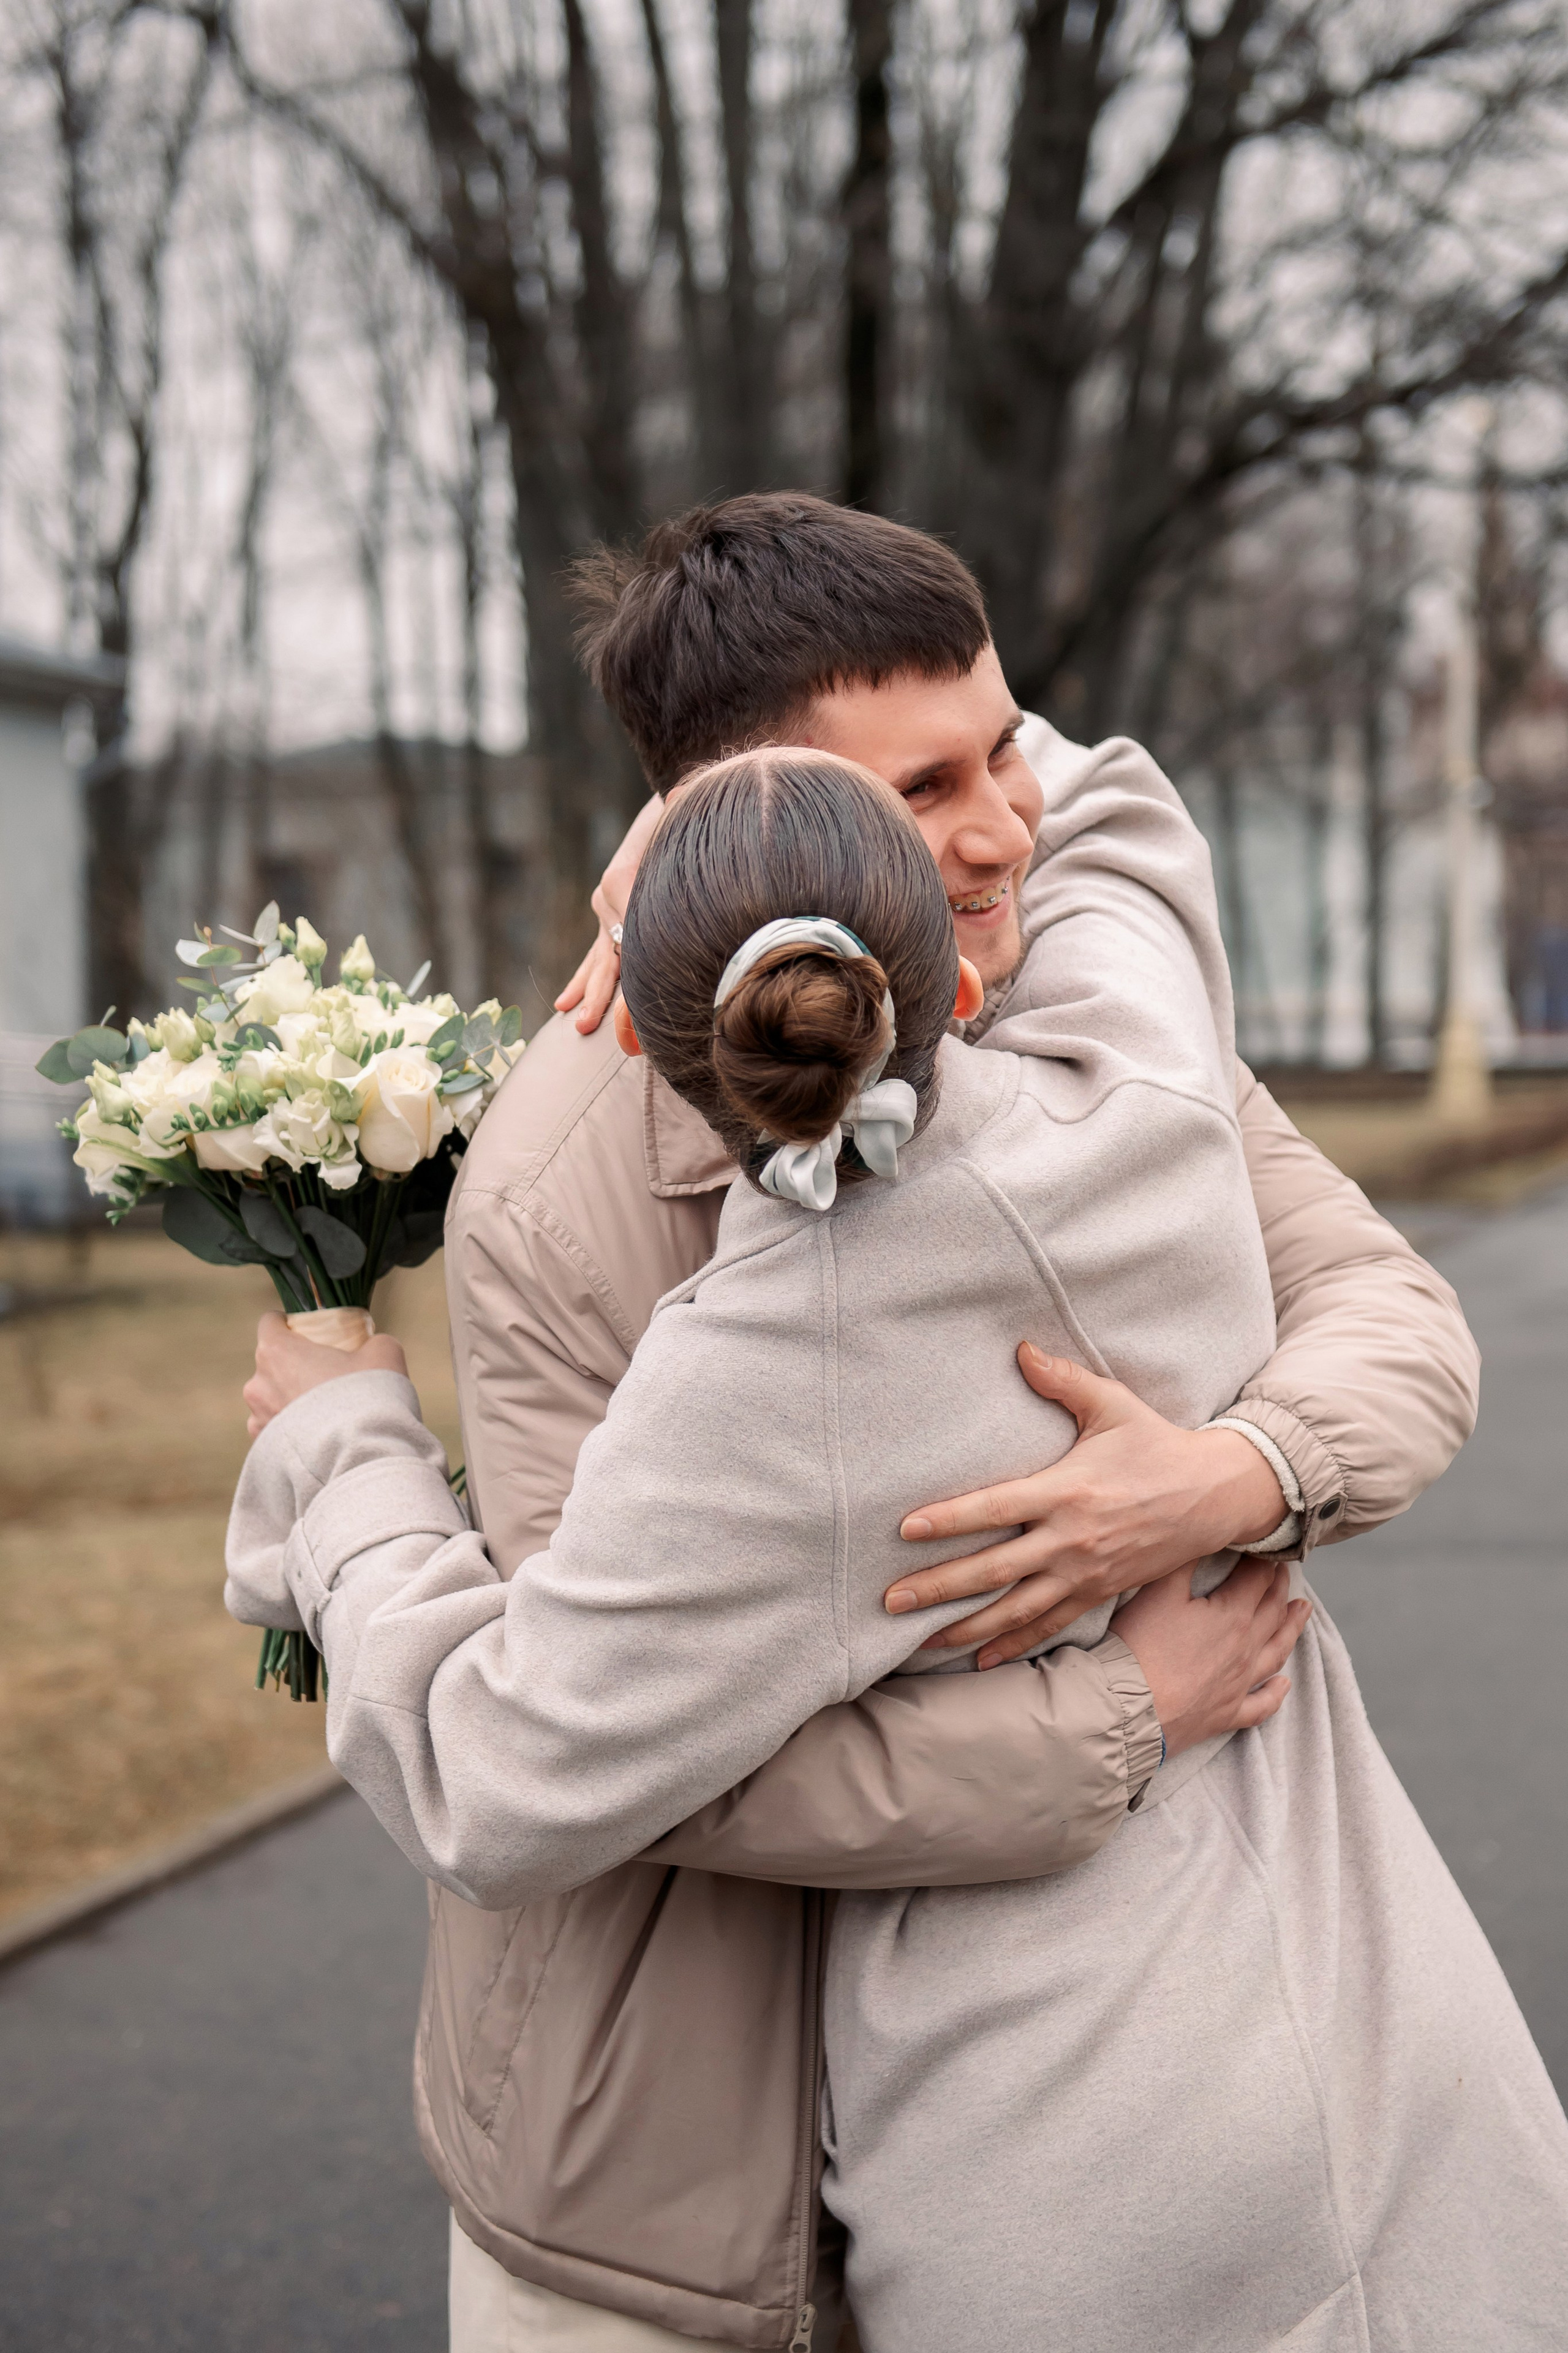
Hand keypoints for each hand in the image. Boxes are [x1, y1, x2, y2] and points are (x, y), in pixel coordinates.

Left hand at [243, 1311, 407, 1436]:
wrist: (363, 1455)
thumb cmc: (368, 1396)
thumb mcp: (383, 1352)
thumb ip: (371, 1342)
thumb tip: (371, 1348)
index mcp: (276, 1351)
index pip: (270, 1322)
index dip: (290, 1324)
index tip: (310, 1334)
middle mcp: (257, 1383)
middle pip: (271, 1363)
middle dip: (294, 1366)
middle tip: (327, 1376)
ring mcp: (257, 1419)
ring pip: (272, 1399)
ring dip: (291, 1401)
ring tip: (325, 1412)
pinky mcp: (264, 1449)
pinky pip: (276, 1431)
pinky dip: (293, 1430)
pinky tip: (319, 1436)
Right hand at [554, 794, 665, 1034]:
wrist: (670, 811)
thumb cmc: (682, 822)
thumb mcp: (679, 824)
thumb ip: (679, 815)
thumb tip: (679, 794)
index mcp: (623, 880)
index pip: (628, 932)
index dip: (633, 968)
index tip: (632, 1007)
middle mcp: (609, 898)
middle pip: (608, 952)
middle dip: (601, 991)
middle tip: (591, 1023)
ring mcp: (606, 911)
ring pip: (598, 958)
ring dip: (589, 992)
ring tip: (578, 1021)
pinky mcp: (609, 920)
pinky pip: (595, 955)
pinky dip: (582, 980)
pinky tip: (565, 1004)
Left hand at [885, 1346, 1287, 1668]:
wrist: (1216, 1495)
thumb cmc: (1157, 1445)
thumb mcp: (1113, 1405)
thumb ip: (1063, 1380)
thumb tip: (1020, 1348)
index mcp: (1067, 1491)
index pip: (995, 1509)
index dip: (948, 1520)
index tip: (905, 1530)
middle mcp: (1071, 1539)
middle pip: (992, 1571)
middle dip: (938, 1588)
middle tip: (890, 1601)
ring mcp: (1085, 1574)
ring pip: (1015, 1609)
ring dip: (965, 1628)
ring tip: (919, 1640)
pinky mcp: (1099, 1594)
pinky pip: (1050, 1627)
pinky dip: (1014, 1646)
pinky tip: (980, 1661)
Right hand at [1112, 1559, 1309, 1756]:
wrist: (1129, 1707)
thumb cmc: (1141, 1646)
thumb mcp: (1158, 1591)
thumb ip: (1185, 1561)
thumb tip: (1204, 1536)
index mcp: (1233, 1615)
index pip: (1257, 1579)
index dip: (1263, 1560)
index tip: (1265, 1546)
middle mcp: (1246, 1650)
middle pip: (1271, 1612)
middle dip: (1279, 1587)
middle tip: (1285, 1571)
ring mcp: (1239, 1685)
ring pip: (1276, 1653)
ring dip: (1291, 1629)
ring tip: (1303, 1612)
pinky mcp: (1227, 1714)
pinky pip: (1262, 1705)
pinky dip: (1276, 1693)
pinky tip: (1284, 1684)